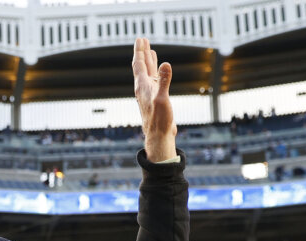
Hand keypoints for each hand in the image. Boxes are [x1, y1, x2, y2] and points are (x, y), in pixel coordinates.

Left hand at [132, 38, 176, 161]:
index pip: (139, 64)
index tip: (140, 39)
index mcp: (142, 86)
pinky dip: (155, 72)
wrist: (158, 136)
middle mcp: (144, 88)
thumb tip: (166, 64)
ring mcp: (150, 93)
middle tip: (143, 40)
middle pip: (141, 66)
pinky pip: (154, 80)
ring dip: (148, 61)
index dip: (140, 51)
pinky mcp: (156, 98)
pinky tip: (158, 71)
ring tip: (149, 51)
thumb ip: (164, 81)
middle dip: (143, 52)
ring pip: (148, 73)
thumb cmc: (159, 120)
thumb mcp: (162, 99)